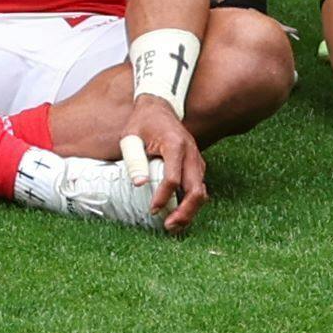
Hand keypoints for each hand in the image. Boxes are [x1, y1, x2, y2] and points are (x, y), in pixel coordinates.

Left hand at [118, 96, 208, 227]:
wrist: (160, 106)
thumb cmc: (143, 122)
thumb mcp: (130, 136)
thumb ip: (134, 159)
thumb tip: (139, 184)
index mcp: (175, 145)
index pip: (173, 178)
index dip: (163, 197)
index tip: (152, 209)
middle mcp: (191, 154)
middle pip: (195, 190)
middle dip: (184, 212)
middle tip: (168, 226)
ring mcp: (197, 160)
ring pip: (201, 192)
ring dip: (190, 211)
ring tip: (173, 225)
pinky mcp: (197, 165)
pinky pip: (198, 187)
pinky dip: (191, 203)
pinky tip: (178, 213)